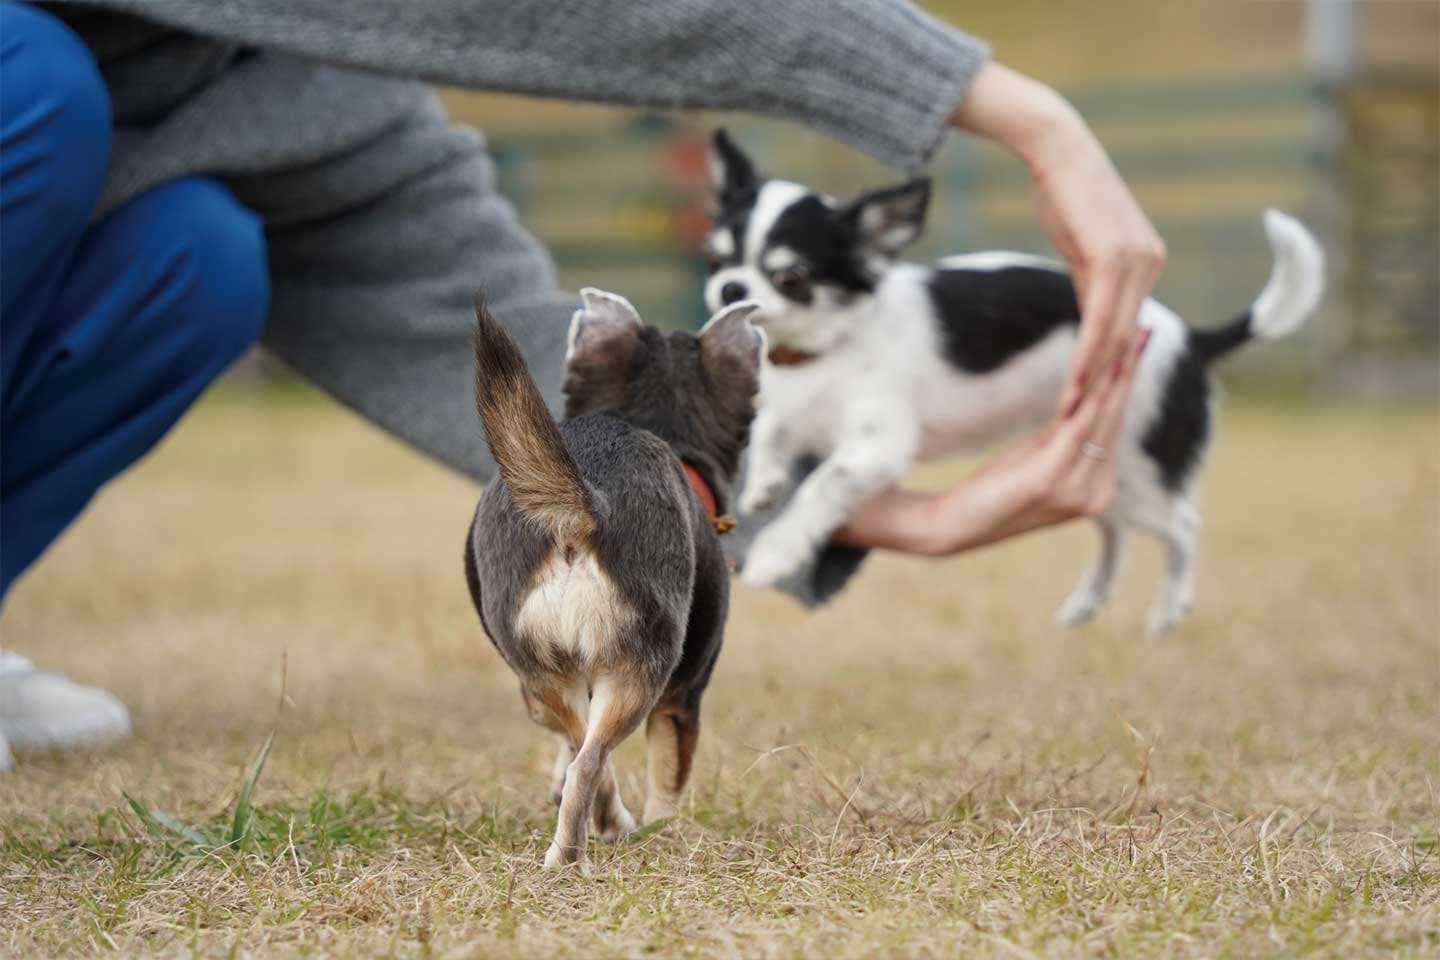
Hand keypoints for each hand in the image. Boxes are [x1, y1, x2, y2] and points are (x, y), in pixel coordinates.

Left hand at [833, 330, 1149, 555]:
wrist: (952, 525)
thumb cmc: (991, 490)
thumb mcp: (1036, 458)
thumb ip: (1063, 435)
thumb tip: (1081, 399)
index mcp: (1096, 492)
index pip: (1114, 429)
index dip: (1124, 386)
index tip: (1136, 348)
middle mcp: (1096, 494)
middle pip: (1114, 419)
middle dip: (1127, 372)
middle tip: (1144, 330)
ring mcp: (1078, 491)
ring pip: (1101, 417)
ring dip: (1115, 373)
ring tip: (1128, 335)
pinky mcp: (1053, 480)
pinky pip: (1078, 425)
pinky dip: (1091, 392)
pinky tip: (1102, 366)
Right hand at [950, 62, 1165, 415]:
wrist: (1056, 146)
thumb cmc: (1060, 190)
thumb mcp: (1079, 244)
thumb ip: (1090, 280)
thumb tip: (1090, 312)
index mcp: (1145, 260)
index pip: (1125, 325)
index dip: (1106, 366)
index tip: (1086, 399)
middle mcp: (1150, 260)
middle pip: (1125, 337)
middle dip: (1102, 383)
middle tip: (1079, 422)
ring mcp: (1138, 259)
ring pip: (1115, 334)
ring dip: (1094, 379)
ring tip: (1071, 412)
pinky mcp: (1116, 256)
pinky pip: (1101, 319)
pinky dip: (1089, 354)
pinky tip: (1075, 380)